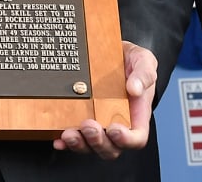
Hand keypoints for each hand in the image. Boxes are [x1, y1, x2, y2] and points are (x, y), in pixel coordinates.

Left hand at [53, 40, 154, 158]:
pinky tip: (58, 138)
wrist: (112, 54)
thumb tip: (134, 89)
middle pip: (111, 148)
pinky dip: (65, 143)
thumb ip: (143, 74)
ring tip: (70, 133)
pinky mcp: (81, 120)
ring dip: (79, 144)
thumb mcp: (143, 60)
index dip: (126, 140)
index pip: (136, 138)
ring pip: (90, 146)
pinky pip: (74, 138)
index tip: (114, 129)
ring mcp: (98, 124)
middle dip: (98, 142)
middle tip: (88, 125)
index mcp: (136, 115)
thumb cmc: (132, 62)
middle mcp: (117, 124)